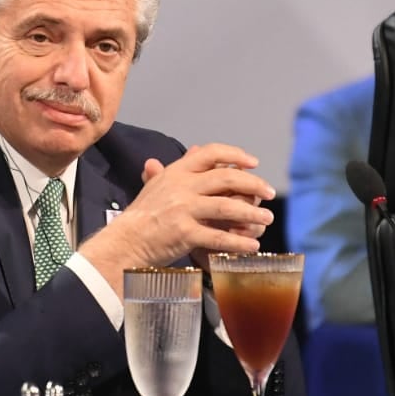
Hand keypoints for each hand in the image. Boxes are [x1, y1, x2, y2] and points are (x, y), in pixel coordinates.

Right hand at [79, 144, 274, 290]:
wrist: (125, 242)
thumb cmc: (143, 216)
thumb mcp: (157, 185)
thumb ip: (178, 169)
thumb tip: (196, 150)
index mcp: (176, 172)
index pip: (210, 152)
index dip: (235, 154)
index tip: (253, 162)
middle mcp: (181, 186)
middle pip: (227, 177)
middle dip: (253, 184)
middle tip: (269, 193)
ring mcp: (183, 209)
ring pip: (228, 206)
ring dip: (252, 213)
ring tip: (267, 219)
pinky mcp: (184, 233)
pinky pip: (219, 236)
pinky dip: (238, 241)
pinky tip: (252, 245)